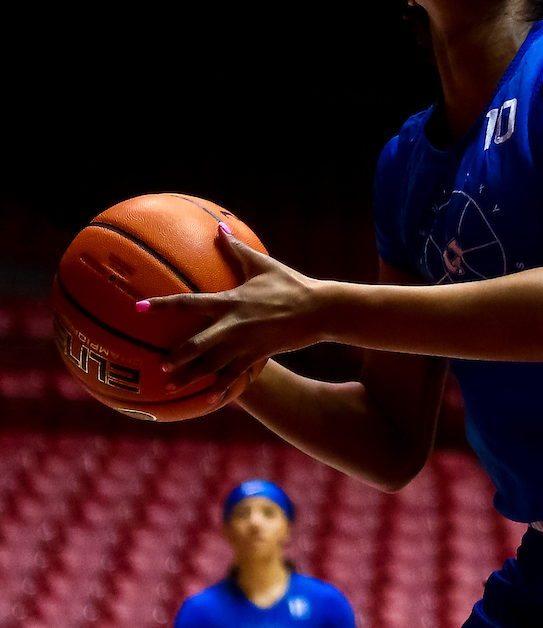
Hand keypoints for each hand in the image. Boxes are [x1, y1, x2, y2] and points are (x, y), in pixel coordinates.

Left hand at [138, 224, 322, 405]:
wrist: (319, 310)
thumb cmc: (291, 284)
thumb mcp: (262, 264)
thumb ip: (236, 249)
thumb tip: (219, 226)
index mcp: (229, 301)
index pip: (188, 303)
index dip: (161, 304)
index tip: (138, 307)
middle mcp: (232, 326)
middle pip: (195, 345)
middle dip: (176, 357)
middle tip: (159, 366)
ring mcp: (245, 344)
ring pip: (211, 365)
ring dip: (190, 377)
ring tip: (171, 387)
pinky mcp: (257, 356)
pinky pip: (235, 376)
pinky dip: (221, 388)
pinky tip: (209, 401)